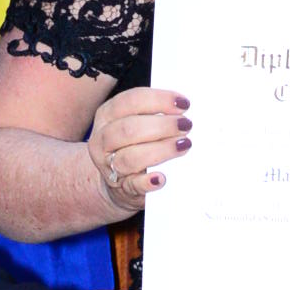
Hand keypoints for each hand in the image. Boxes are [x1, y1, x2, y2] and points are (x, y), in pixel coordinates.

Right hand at [86, 89, 190, 211]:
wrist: (120, 182)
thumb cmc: (134, 145)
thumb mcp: (136, 122)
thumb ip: (154, 113)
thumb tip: (183, 109)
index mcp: (107, 115)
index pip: (130, 101)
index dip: (158, 100)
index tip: (183, 103)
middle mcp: (103, 139)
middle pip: (129, 129)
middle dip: (162, 126)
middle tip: (186, 125)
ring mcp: (109, 166)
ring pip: (131, 157)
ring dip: (161, 150)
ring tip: (183, 146)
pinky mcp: (121, 189)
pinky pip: (134, 185)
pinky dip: (148, 182)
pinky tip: (162, 178)